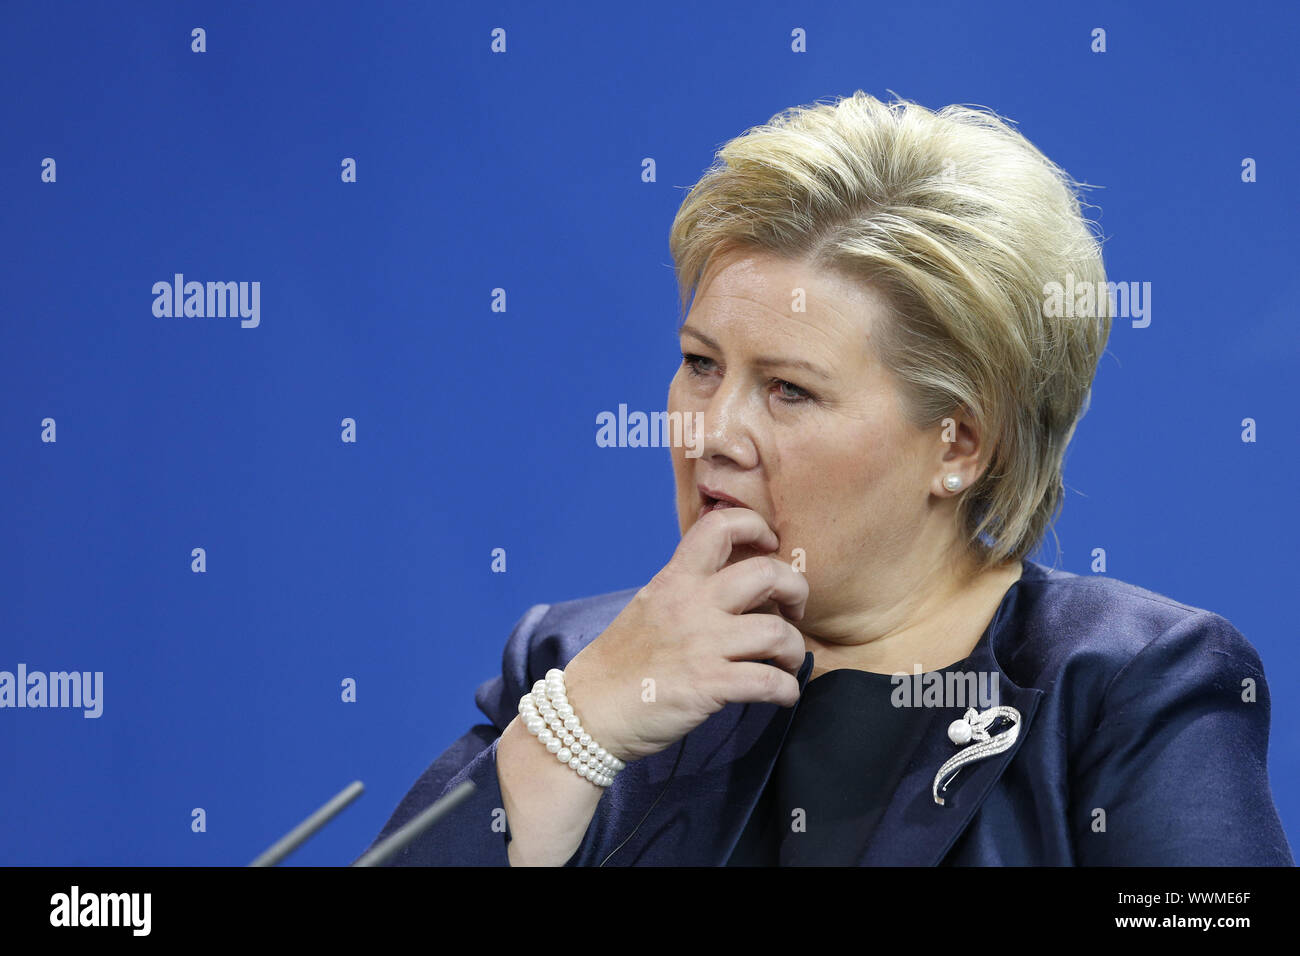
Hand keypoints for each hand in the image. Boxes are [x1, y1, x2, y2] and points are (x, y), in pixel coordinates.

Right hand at [559, 508, 807, 763]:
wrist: (588, 711)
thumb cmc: (620, 664)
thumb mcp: (649, 607)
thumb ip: (686, 592)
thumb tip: (729, 587)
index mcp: (675, 580)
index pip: (720, 526)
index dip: (756, 527)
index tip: (769, 547)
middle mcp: (692, 604)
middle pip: (768, 573)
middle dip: (796, 589)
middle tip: (794, 610)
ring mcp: (702, 644)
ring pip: (778, 632)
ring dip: (794, 648)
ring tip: (785, 661)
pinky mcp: (710, 685)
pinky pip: (770, 682)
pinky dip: (787, 690)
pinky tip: (782, 695)